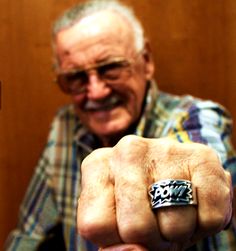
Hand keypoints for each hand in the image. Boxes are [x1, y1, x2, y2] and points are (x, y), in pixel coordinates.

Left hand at [77, 135, 232, 250]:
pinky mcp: (202, 157)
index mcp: (97, 164)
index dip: (117, 237)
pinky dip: (203, 224)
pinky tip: (193, 202)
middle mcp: (127, 150)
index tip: (125, 223)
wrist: (176, 175)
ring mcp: (165, 148)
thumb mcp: (115, 222)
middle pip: (134, 227)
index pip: (95, 224)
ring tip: (173, 209)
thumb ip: (114, 244)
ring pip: (174, 226)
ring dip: (177, 231)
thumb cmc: (140, 202)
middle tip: (154, 221)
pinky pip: (208, 218)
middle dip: (149, 237)